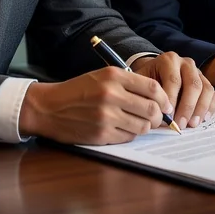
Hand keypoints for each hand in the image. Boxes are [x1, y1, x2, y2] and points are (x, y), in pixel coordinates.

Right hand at [18, 67, 171, 144]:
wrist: (48, 107)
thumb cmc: (78, 90)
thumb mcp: (102, 76)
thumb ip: (130, 84)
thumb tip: (159, 100)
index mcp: (113, 76)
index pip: (153, 88)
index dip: (164, 99)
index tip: (166, 105)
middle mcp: (111, 94)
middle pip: (152, 109)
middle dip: (159, 116)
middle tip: (157, 118)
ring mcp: (106, 116)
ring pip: (143, 126)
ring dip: (145, 127)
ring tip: (138, 123)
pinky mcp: (101, 134)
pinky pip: (128, 137)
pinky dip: (130, 134)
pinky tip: (122, 128)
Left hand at [131, 52, 214, 129]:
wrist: (155, 73)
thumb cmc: (147, 81)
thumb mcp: (141, 83)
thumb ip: (146, 95)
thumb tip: (153, 114)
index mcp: (169, 60)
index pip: (174, 80)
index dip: (172, 100)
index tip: (167, 117)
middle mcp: (186, 63)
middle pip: (193, 84)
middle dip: (187, 107)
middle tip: (180, 124)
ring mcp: (198, 72)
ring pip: (206, 89)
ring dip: (200, 109)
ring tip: (192, 125)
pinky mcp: (205, 82)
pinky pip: (212, 94)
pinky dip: (209, 108)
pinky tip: (202, 120)